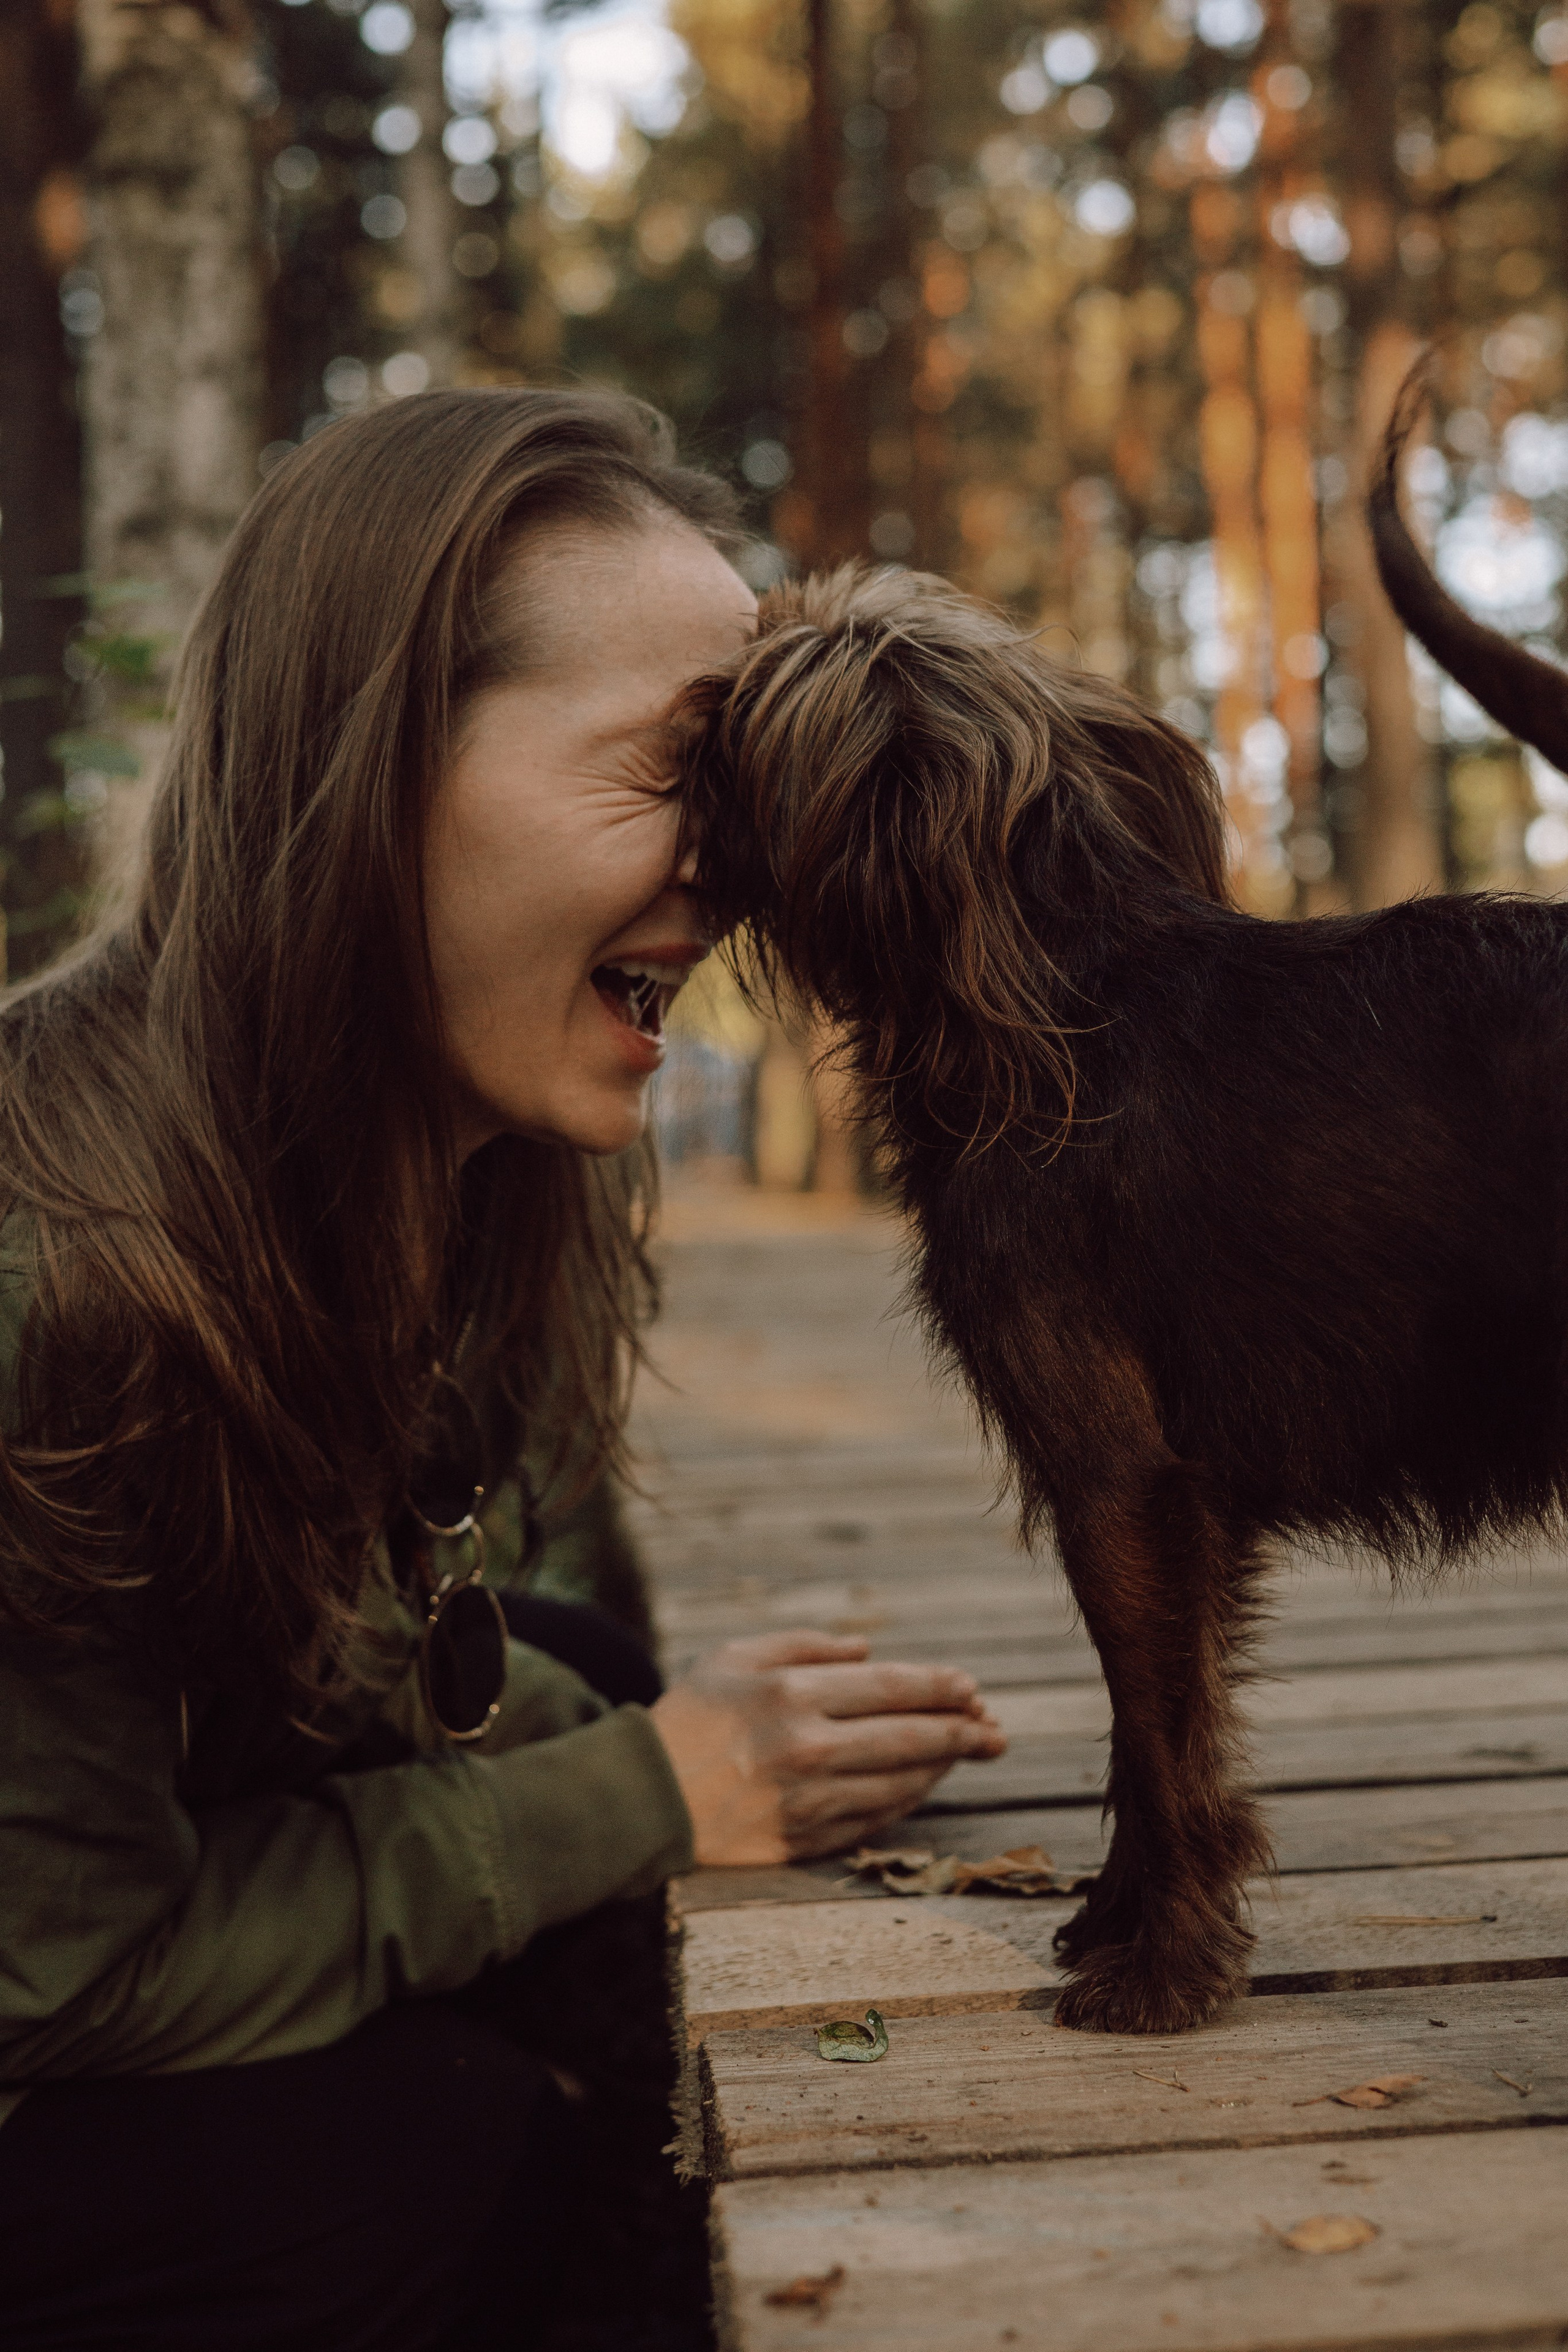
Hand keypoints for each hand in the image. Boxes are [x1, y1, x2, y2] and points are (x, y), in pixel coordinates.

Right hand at [648, 1631, 1006, 1865]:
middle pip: (909, 1738)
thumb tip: (869, 1648)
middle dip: (962, 1732)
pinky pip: (872, 1821)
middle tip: (996, 1731)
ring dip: (941, 1769)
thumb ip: (805, 1645)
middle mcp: (806, 1747)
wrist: (641, 1799)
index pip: (890, 1688)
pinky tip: (922, 1786)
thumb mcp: (735, 1658)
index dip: (940, 1688)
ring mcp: (808, 1800)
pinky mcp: (803, 1841)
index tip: (971, 1688)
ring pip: (899, 1784)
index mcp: (792, 1694)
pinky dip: (906, 1802)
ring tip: (968, 1754)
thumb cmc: (689, 1718)